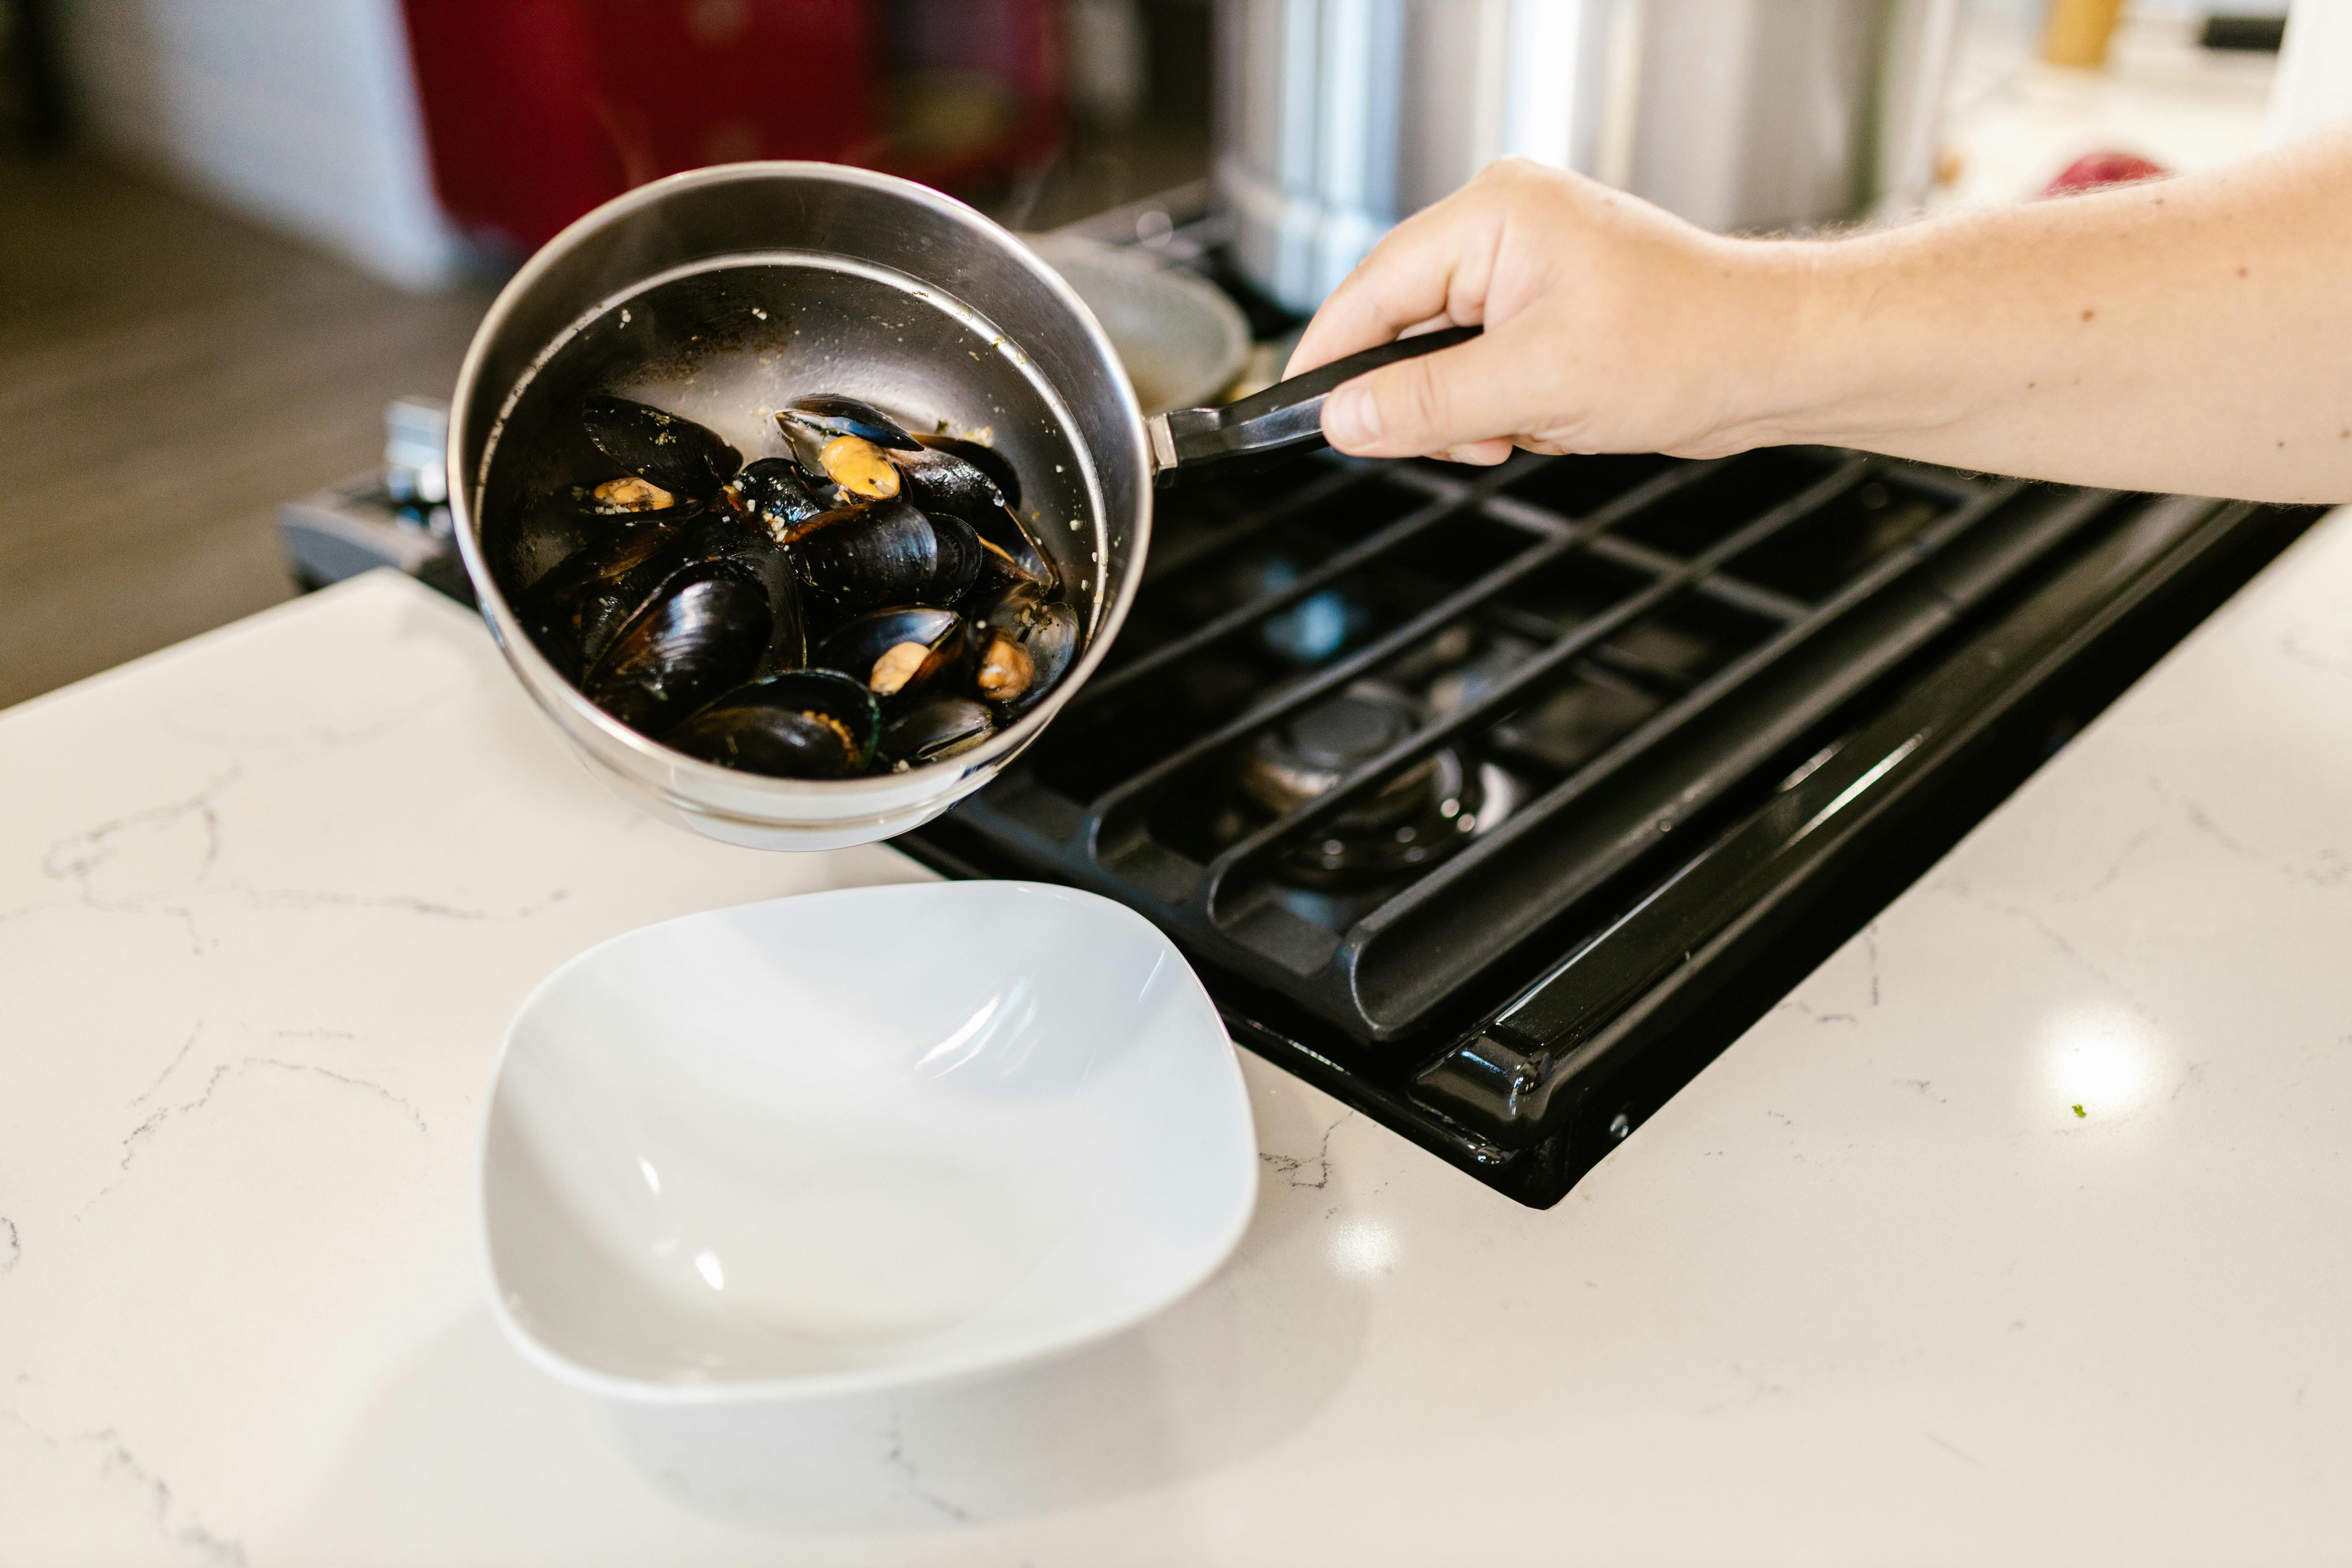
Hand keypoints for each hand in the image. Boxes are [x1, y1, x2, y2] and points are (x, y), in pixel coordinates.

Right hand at [1284, 158, 1807, 465]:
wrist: (1775, 359)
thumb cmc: (1688, 345)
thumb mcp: (1536, 387)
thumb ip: (1427, 404)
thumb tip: (1345, 418)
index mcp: (1494, 215)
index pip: (1372, 288)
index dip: (1331, 358)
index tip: (1301, 413)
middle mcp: (1505, 228)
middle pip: (1404, 326)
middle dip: (1431, 398)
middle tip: (1474, 436)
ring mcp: (1527, 268)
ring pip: (1444, 359)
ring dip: (1474, 411)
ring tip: (1535, 424)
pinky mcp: (1548, 308)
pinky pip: (1486, 369)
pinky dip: (1506, 409)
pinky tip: (1554, 418)